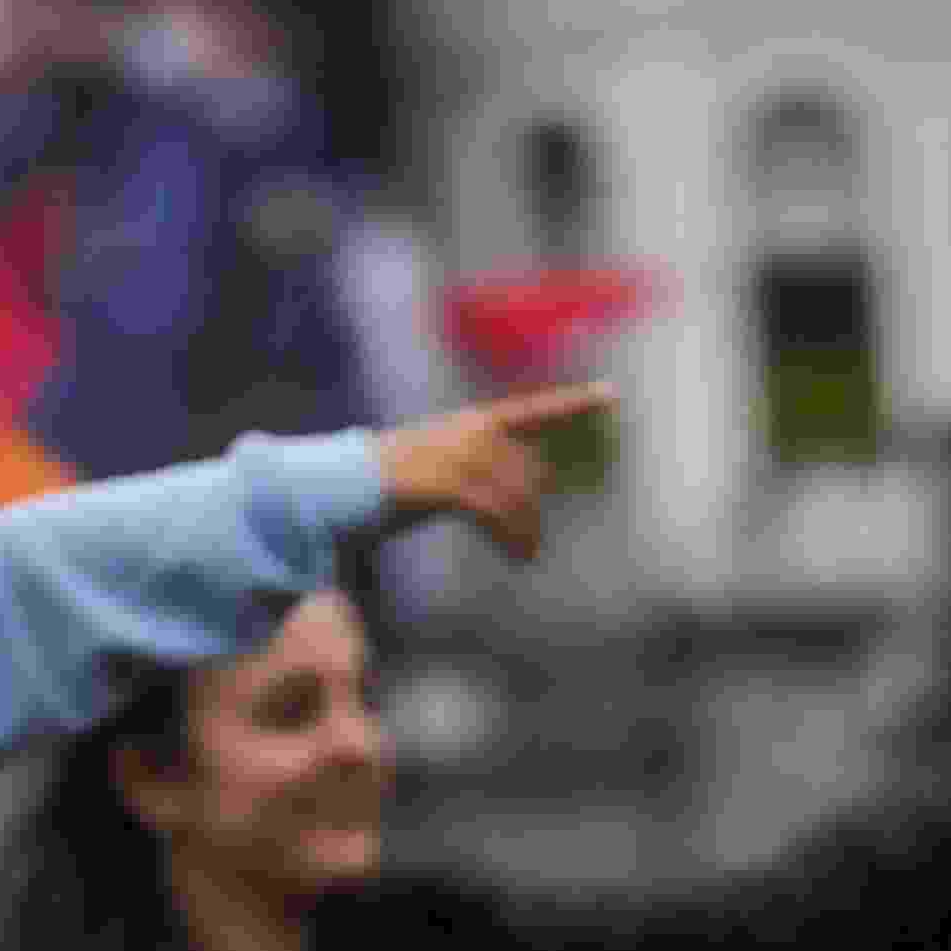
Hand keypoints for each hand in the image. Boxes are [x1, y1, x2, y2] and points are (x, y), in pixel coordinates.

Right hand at [375, 383, 615, 563]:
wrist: (338, 486)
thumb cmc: (385, 485)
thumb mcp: (440, 470)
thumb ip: (481, 474)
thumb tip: (522, 495)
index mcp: (472, 423)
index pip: (532, 410)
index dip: (574, 403)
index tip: (612, 395)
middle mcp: (471, 432)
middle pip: (530, 472)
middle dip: (534, 509)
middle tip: (531, 544)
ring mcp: (460, 454)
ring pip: (518, 497)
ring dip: (525, 531)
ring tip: (524, 555)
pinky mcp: (449, 483)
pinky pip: (497, 514)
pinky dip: (511, 538)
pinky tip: (516, 555)